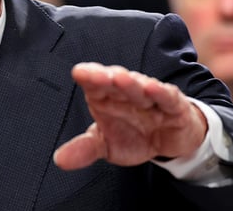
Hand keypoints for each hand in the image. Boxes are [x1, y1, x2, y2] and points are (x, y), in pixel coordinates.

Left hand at [54, 62, 207, 169]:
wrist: (169, 141)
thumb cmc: (134, 135)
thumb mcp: (107, 145)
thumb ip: (85, 149)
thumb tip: (60, 159)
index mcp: (107, 96)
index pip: (96, 84)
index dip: (88, 77)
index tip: (79, 73)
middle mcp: (126, 92)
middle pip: (115, 81)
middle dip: (105, 77)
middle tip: (94, 75)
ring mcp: (150, 96)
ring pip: (139, 86)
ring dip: (130, 82)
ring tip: (119, 79)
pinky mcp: (173, 105)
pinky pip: (166, 97)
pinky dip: (160, 92)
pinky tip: (152, 88)